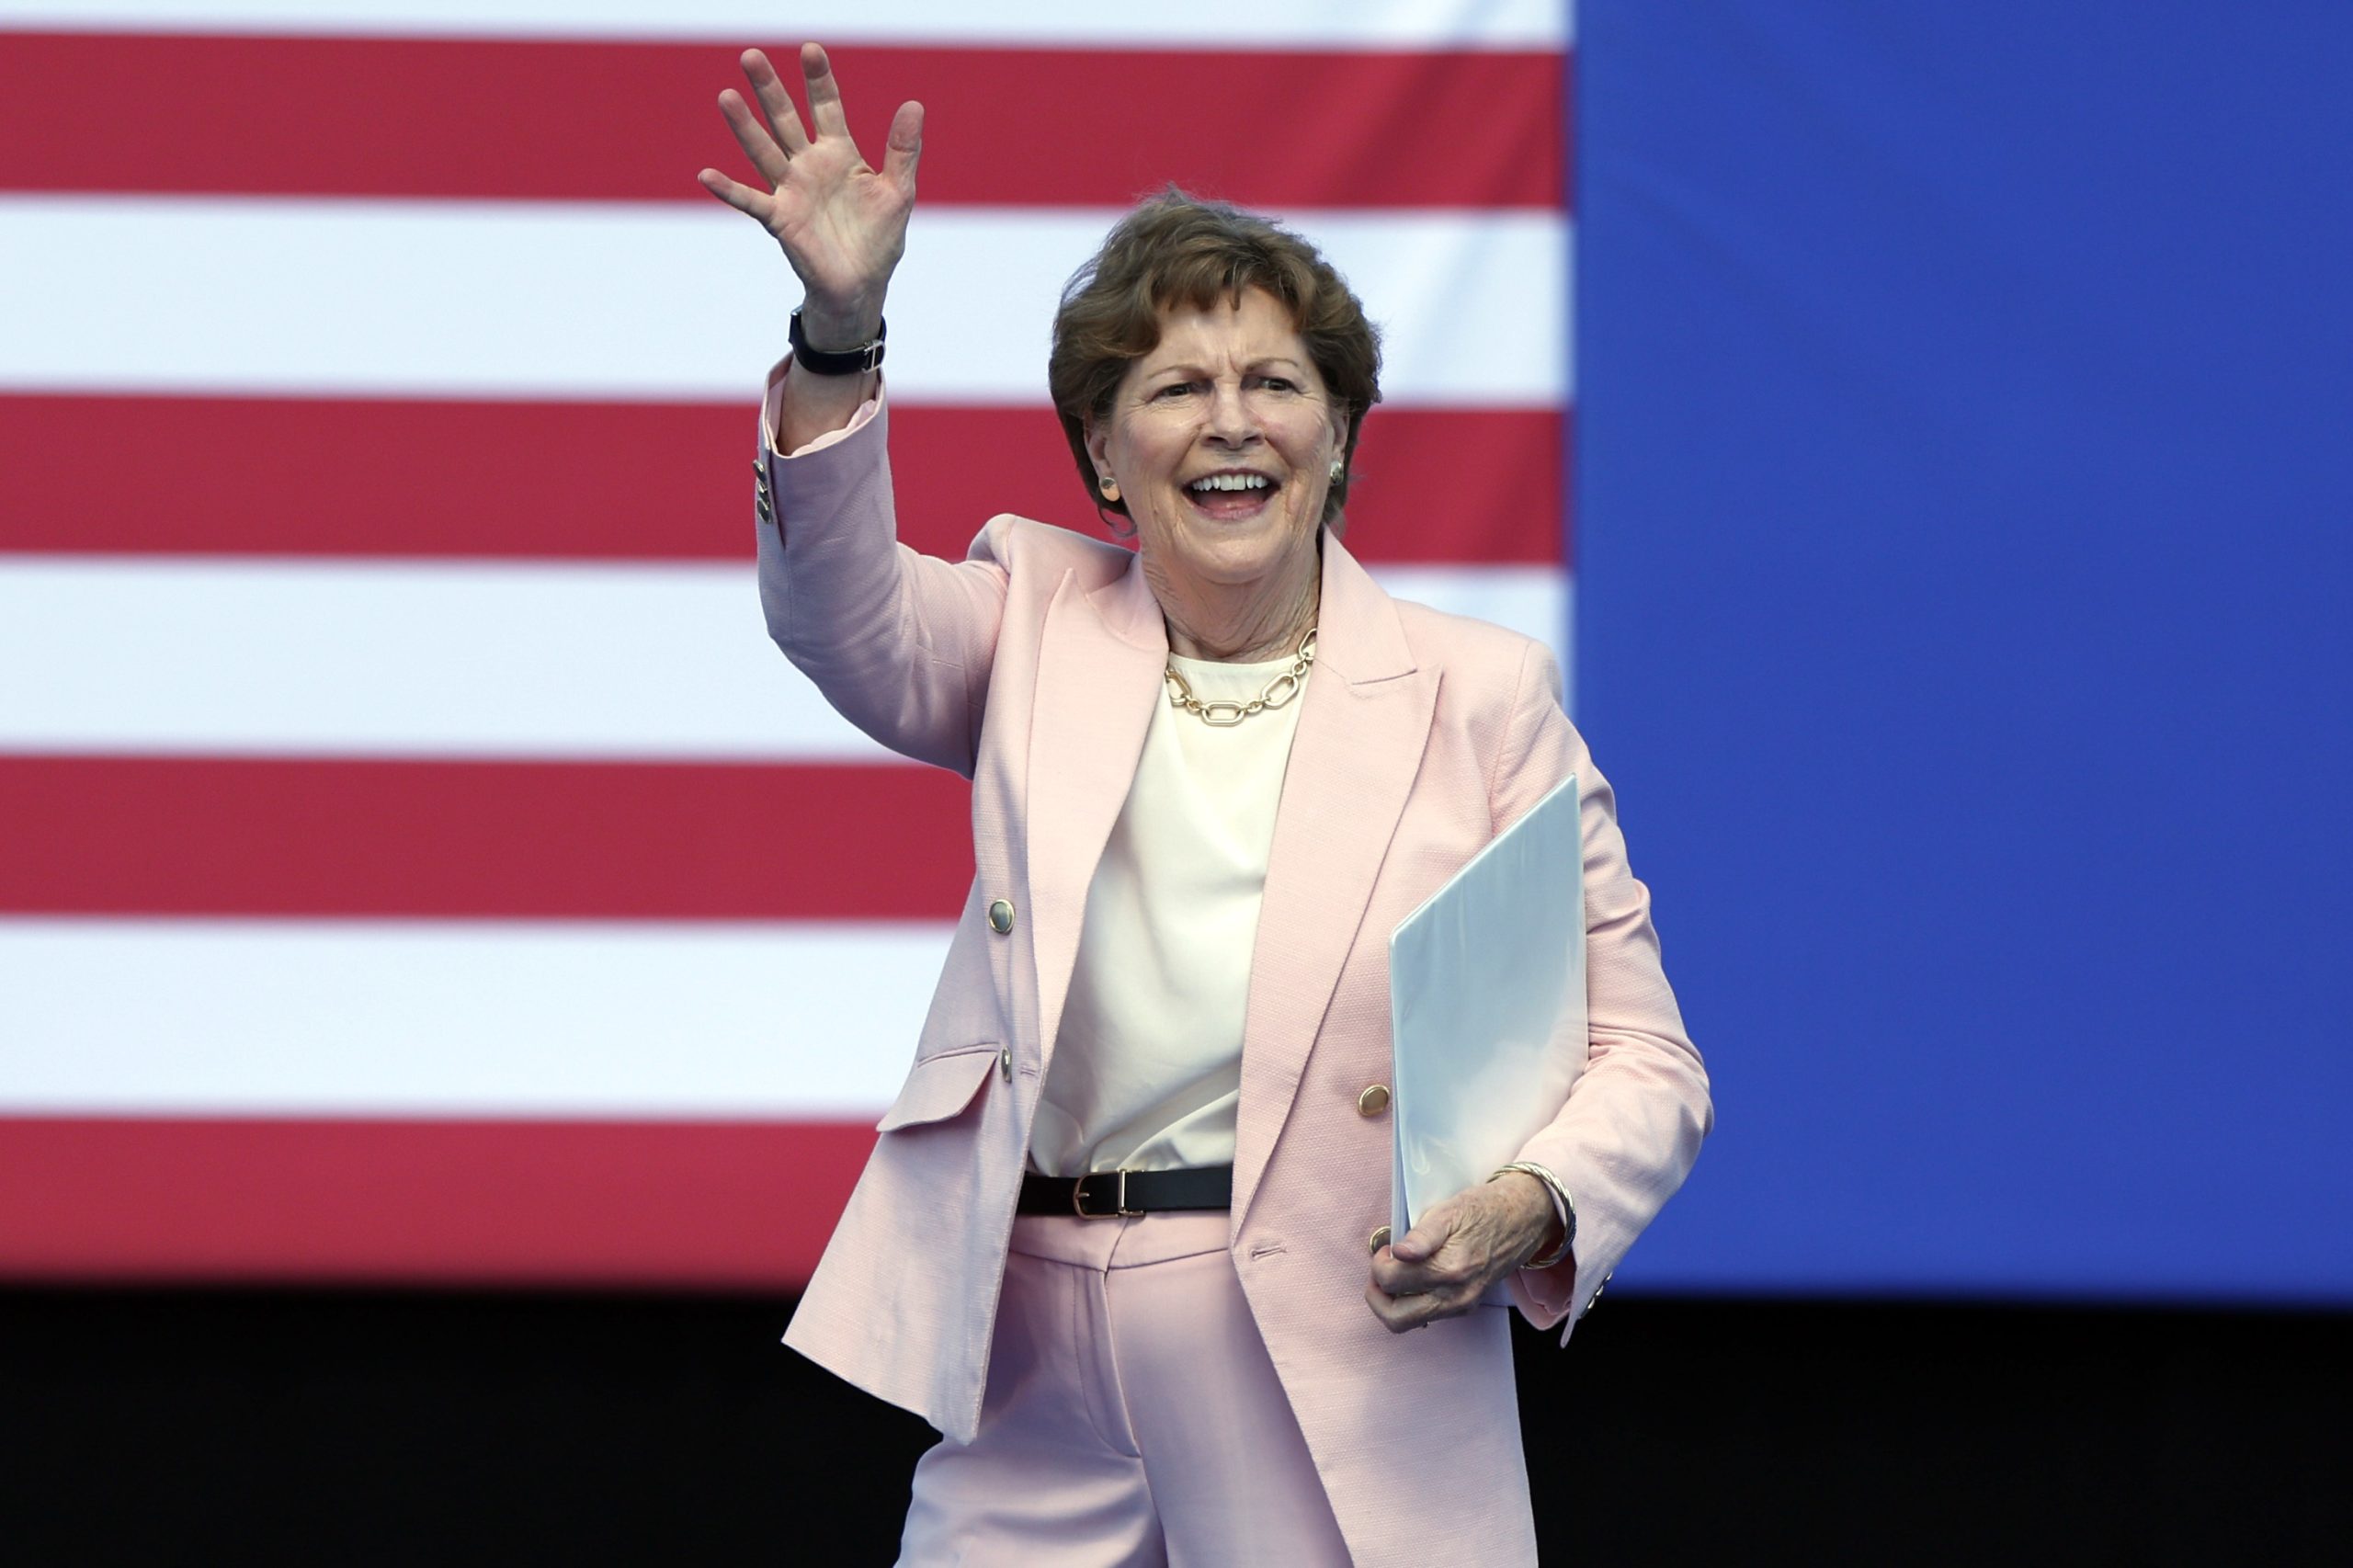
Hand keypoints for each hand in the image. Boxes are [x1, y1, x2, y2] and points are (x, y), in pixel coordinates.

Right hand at [697, 43, 922, 343]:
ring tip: (727, 96)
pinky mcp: (780, 220)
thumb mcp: (898, 191)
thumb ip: (903, 150)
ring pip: (764, 151)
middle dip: (770, 89)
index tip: (810, 49)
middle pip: (785, 119)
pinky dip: (729, 190)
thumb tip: (914, 104)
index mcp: (839, 153)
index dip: (818, 80)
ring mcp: (790, 190)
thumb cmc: (878, 239)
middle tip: (751, 55)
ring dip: (745, 127)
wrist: (863, 286)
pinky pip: (751, 201)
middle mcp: (809, 165)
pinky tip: (707, 174)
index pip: (826, 107)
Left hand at [1365, 1172, 1561, 1333]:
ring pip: (1409, 1322)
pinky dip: (1411, 1301)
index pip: (1390, 1281)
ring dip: (1393, 1301)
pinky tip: (1416, 1276)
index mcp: (1449, 1270)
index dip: (1379, 1262)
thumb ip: (1421, 1235)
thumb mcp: (1449, 1210)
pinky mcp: (1466, 1307)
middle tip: (1382, 1268)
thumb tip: (1399, 1252)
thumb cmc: (1485, 1209)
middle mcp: (1455, 1297)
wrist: (1524, 1219)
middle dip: (1377, 1295)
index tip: (1388, 1246)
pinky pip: (1427, 1315)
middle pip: (1395, 1319)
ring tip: (1397, 1271)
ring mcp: (1461, 1306)